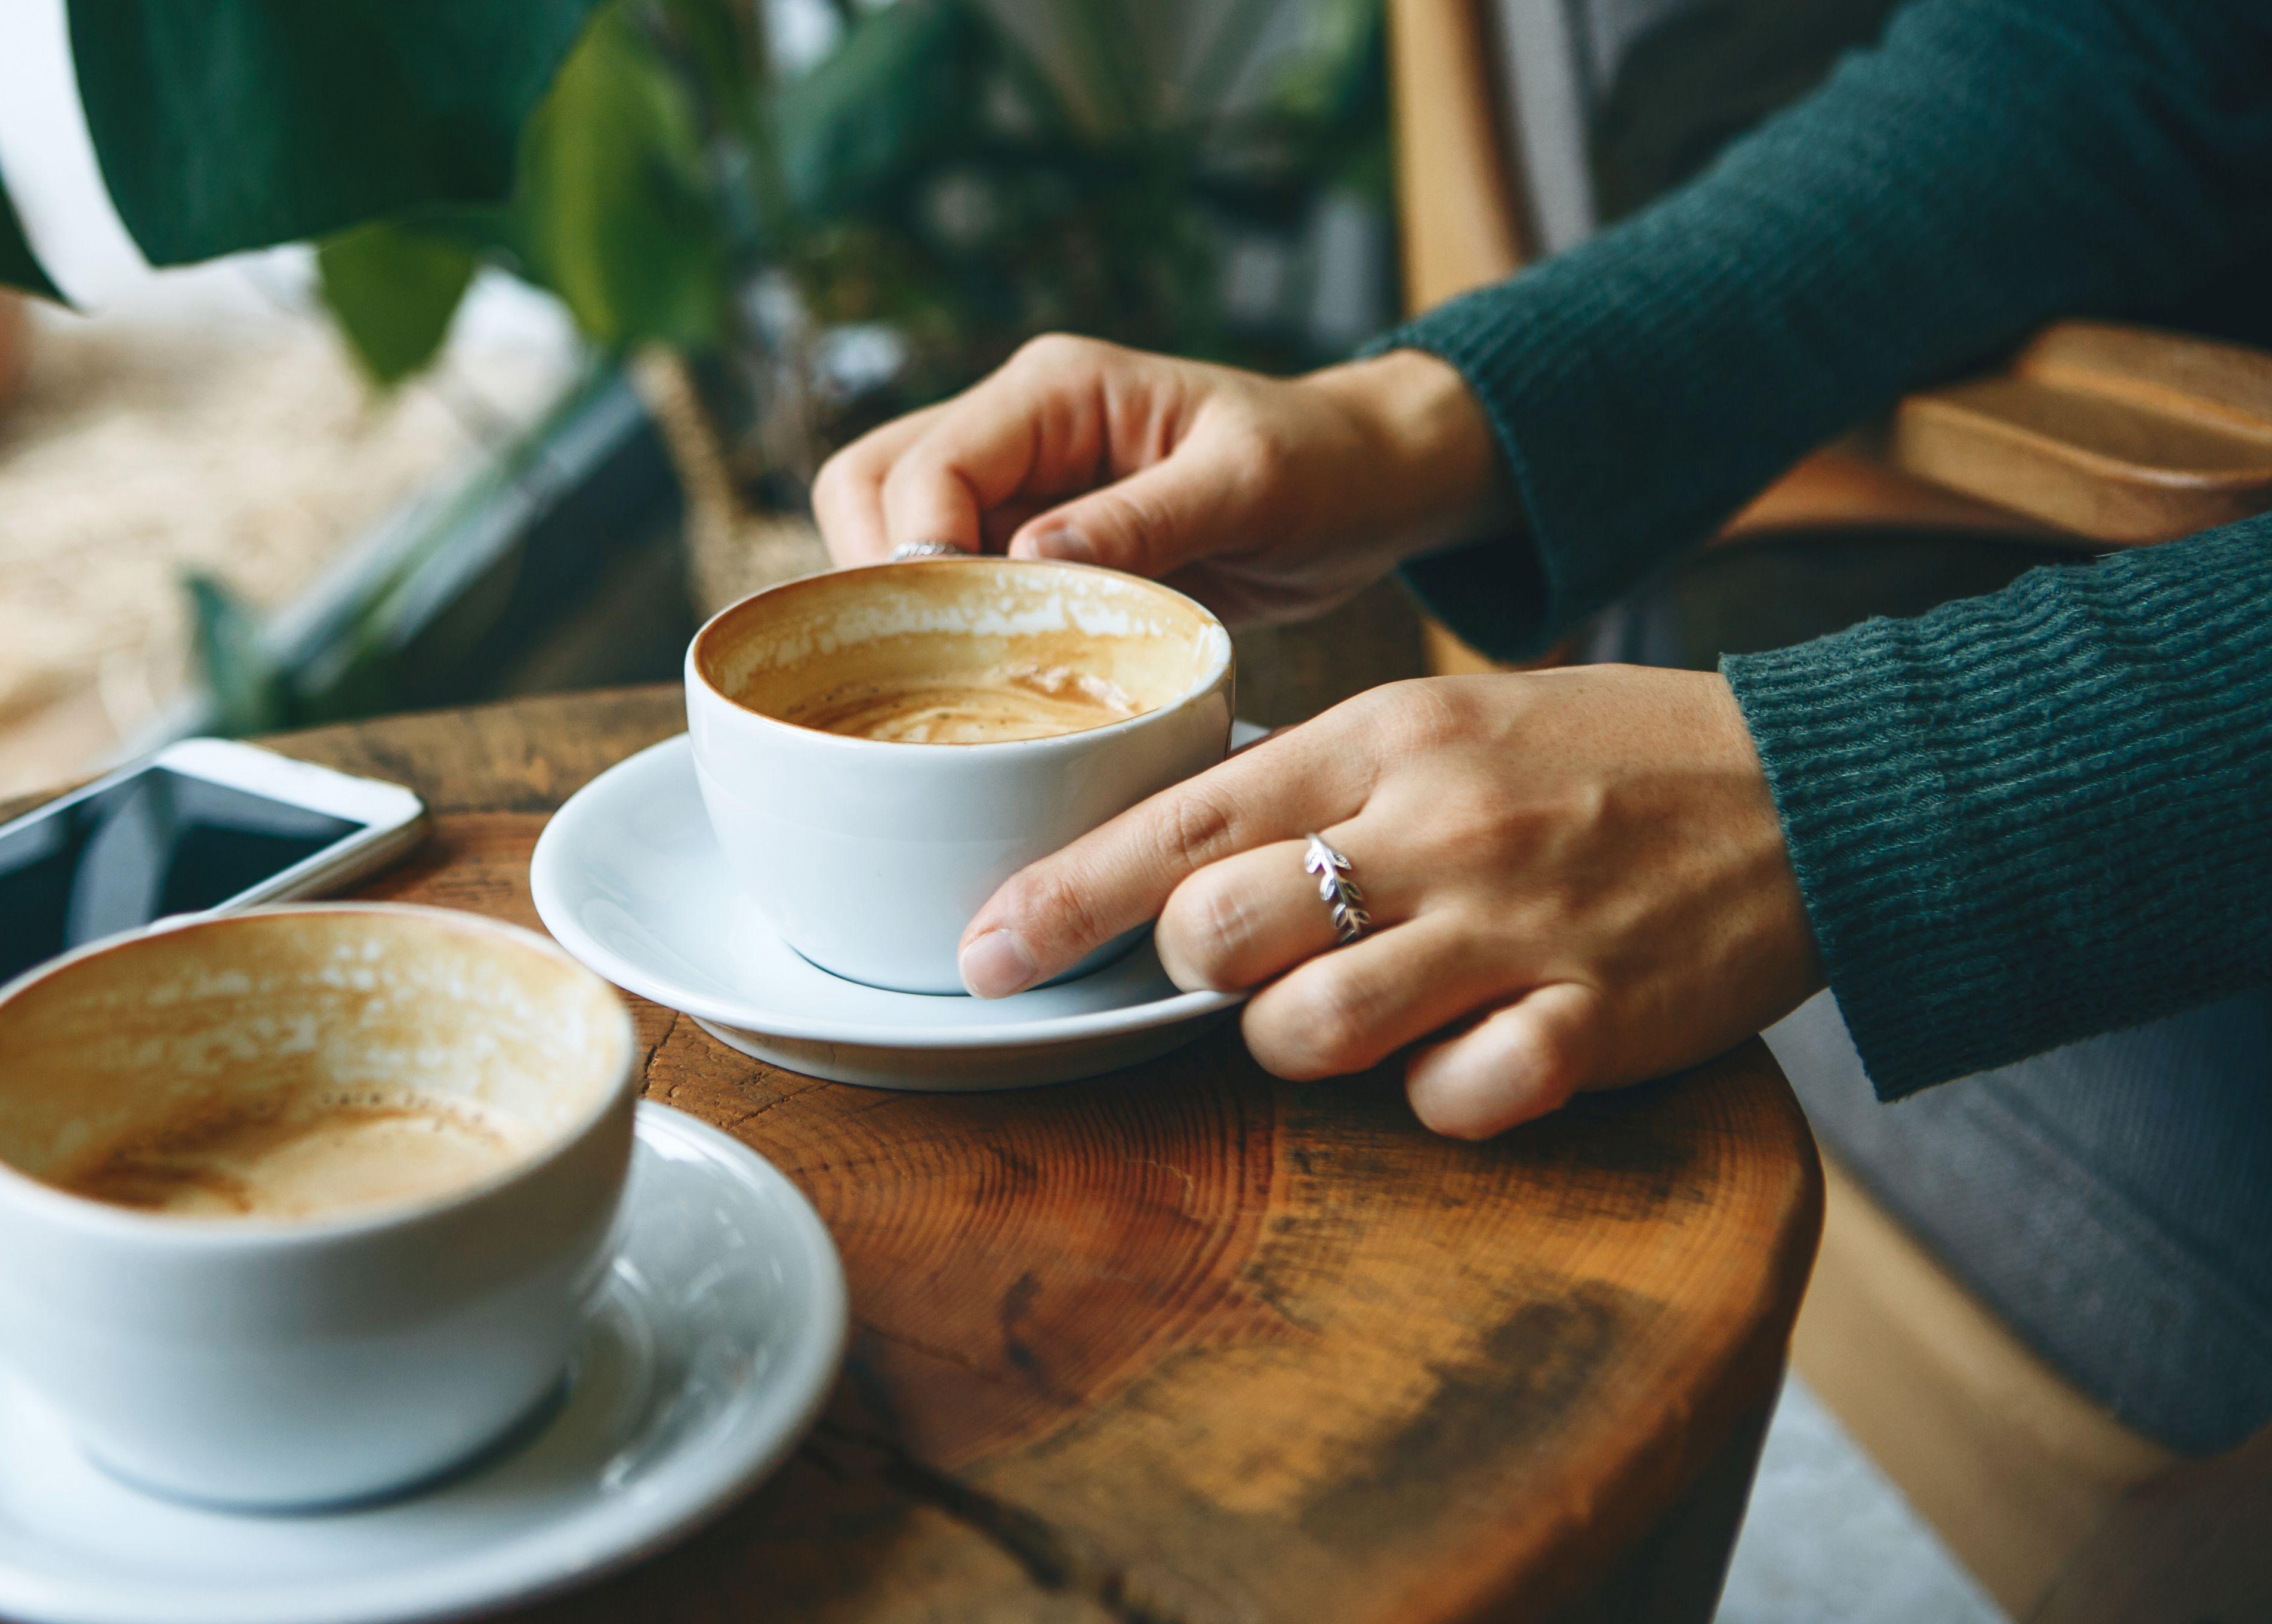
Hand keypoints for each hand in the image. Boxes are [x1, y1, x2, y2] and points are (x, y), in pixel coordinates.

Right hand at [811, 335, 1507, 622]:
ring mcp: (1013, 484)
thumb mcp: (1250, 485)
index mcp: (1054, 388)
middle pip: (869, 489)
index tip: (952, 640)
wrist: (1364, 484)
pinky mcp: (1026, 543)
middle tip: (924, 675)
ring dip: (900, 612)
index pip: (926, 467)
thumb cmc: (1321, 466)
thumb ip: (1144, 519)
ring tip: (948, 689)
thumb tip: (1027, 561)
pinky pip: (947, 585)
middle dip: (876, 579)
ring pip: (888, 537)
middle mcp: (1013, 425)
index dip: (915, 555)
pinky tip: (984, 693)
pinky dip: (945, 636)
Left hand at [956, 667, 1824, 1137]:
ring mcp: (1515, 928)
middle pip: (1218, 934)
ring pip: (1309, 1031)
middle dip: (1196, 972)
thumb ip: (1312, 783)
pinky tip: (1473, 1051)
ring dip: (1299, 1042)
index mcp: (1383, 740)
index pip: (1177, 823)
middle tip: (1238, 965)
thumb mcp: (1441, 723)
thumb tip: (1168, 861)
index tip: (981, 955)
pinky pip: (1448, 1102)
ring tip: (1357, 1006)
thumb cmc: (1596, 758)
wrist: (1807, 787)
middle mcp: (1435, 828)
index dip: (1061, 900)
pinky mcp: (1594, 1022)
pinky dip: (1435, 1098)